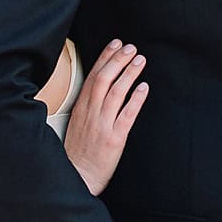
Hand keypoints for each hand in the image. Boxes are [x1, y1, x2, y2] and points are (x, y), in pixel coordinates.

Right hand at [64, 39, 148, 194]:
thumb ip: (87, 105)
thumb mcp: (77, 123)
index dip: (105, 57)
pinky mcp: (114, 138)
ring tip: (140, 60)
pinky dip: (135, 100)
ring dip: (129, 74)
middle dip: (118, 60)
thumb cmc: (77, 152)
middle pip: (104, 79)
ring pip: (116, 93)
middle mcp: (90, 113)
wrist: (77, 177)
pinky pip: (126, 115)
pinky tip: (144, 88)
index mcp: (81, 108)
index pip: (93, 76)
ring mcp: (102, 125)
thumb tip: (101, 87)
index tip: (116, 44)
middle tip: (131, 47)